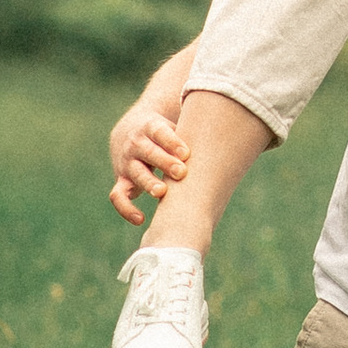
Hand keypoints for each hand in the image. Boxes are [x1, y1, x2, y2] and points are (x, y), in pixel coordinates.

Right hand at [109, 85, 189, 226]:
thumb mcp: (175, 127)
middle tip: (181, 172)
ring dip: (148, 182)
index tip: (186, 153)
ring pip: (135, 173)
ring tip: (163, 192)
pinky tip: (141, 220)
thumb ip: (193, 134)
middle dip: (163, 162)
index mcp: (150, 127)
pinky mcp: (122, 181)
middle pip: (148, 152)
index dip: (172, 141)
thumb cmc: (164, 133)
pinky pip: (118, 196)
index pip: (160, 132)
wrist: (131, 132)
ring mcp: (127, 163)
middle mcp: (136, 144)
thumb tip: (228, 139)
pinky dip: (126, 209)